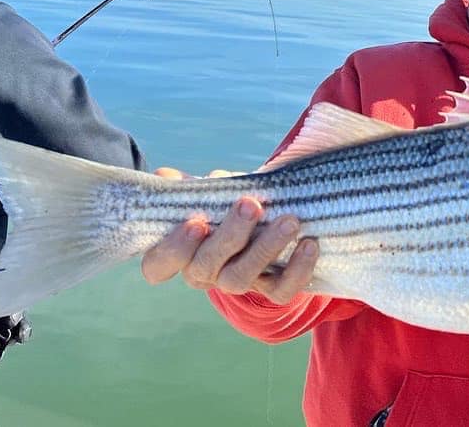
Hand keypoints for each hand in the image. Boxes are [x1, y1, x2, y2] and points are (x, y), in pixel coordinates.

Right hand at [141, 168, 319, 303]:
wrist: (267, 220)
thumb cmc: (227, 203)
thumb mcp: (210, 192)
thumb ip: (191, 188)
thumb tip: (167, 176)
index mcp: (180, 251)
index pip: (159, 264)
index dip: (173, 248)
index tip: (194, 222)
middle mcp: (204, 272)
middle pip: (205, 266)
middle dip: (229, 235)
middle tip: (250, 205)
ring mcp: (237, 282)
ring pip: (241, 279)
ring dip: (265, 248)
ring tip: (289, 221)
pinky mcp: (271, 289)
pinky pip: (282, 291)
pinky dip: (298, 269)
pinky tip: (309, 244)